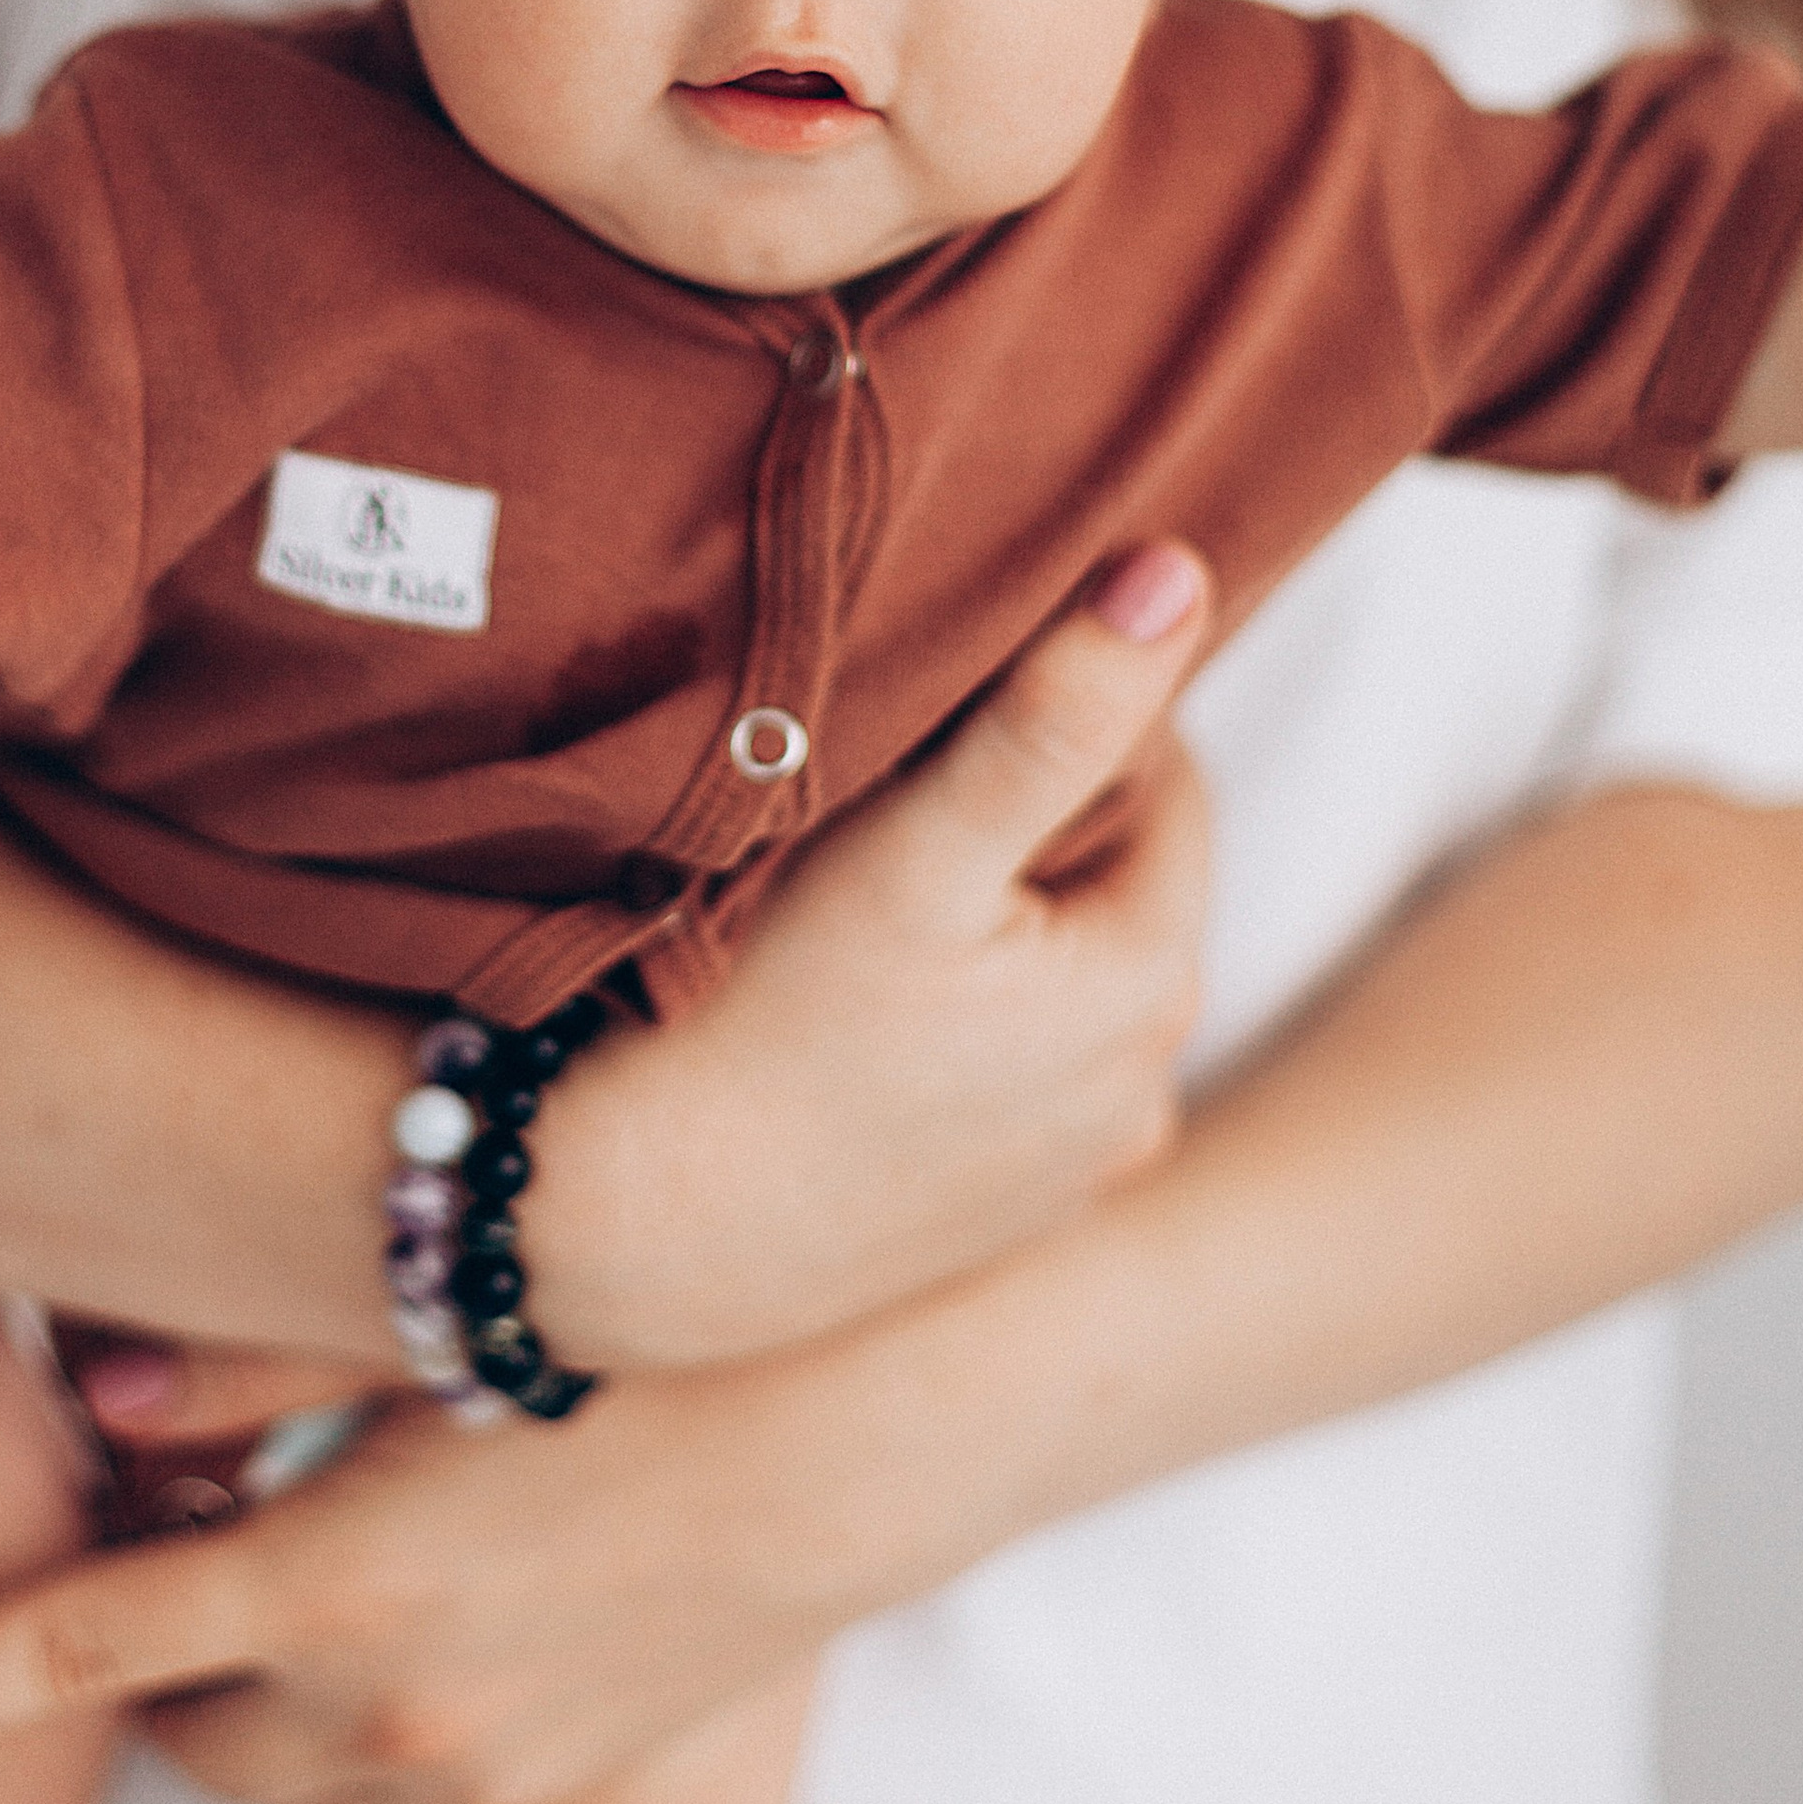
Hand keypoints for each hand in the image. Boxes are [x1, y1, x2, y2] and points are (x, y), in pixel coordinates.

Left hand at [0, 1342, 894, 1803]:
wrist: (862, 1438)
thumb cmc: (648, 1331)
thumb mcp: (435, 1330)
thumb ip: (247, 1356)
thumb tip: (91, 1394)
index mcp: (339, 1575)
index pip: (82, 1649)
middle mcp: (389, 1708)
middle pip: (180, 1721)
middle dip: (167, 1636)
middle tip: (211, 1512)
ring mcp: (469, 1775)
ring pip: (275, 1769)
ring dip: (266, 1688)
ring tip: (348, 1538)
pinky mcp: (534, 1797)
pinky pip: (386, 1797)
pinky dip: (369, 1722)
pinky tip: (446, 1592)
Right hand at [46, 539, 1208, 1416]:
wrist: (625, 1228)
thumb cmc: (757, 1022)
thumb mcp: (916, 851)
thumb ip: (1056, 713)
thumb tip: (1177, 575)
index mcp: (1152, 982)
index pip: (1165, 779)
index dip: (1063, 718)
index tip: (946, 706)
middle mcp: (1143, 1091)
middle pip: (1113, 885)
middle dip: (1031, 825)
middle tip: (894, 790)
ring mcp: (1073, 1171)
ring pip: (1061, 984)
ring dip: (999, 930)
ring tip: (864, 901)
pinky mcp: (998, 1224)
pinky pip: (1011, 1076)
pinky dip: (965, 1030)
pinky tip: (857, 1017)